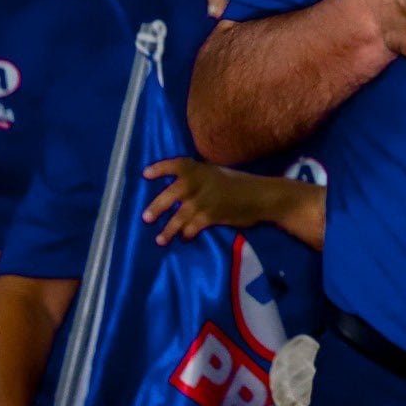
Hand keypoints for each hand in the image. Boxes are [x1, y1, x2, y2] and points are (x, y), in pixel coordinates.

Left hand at [142, 157, 269, 244]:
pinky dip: (186, 234)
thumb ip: (199, 177)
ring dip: (168, 230)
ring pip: (179, 217)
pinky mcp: (211, 216)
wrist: (260, 196)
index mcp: (201, 169)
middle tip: (145, 218)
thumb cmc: (239, 184)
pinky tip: (184, 238)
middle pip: (172, 194)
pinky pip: (192, 227)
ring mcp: (205, 200)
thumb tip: (179, 187)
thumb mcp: (217, 173)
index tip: (145, 174)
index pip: (176, 165)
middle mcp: (199, 183)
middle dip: (157, 206)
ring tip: (160, 240)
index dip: (160, 168)